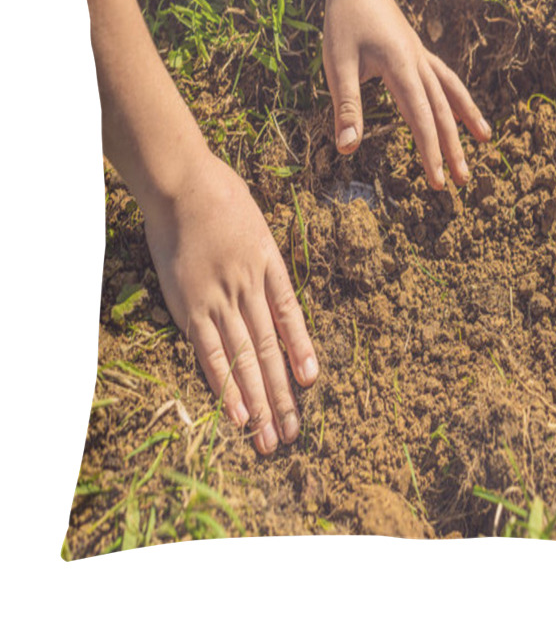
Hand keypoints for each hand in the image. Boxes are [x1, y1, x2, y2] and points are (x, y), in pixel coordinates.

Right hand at [143, 150, 318, 454]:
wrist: (182, 181)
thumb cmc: (219, 196)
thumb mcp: (255, 223)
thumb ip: (262, 259)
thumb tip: (269, 288)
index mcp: (270, 266)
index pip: (290, 318)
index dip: (301, 351)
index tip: (310, 383)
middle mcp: (250, 287)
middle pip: (269, 349)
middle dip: (281, 394)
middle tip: (291, 434)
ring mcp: (219, 298)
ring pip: (245, 359)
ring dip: (258, 401)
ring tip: (268, 438)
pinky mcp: (189, 305)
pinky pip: (209, 353)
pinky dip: (223, 385)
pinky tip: (236, 413)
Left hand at [322, 0, 491, 188]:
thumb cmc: (344, 20)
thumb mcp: (337, 64)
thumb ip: (347, 107)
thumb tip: (346, 148)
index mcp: (402, 67)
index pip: (422, 118)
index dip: (431, 152)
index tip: (438, 181)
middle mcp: (419, 63)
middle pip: (442, 111)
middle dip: (453, 148)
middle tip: (462, 181)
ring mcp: (421, 57)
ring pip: (450, 93)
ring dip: (467, 119)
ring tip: (485, 141)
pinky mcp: (417, 53)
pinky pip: (445, 79)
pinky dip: (457, 97)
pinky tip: (462, 110)